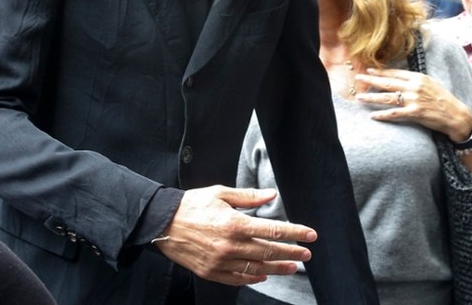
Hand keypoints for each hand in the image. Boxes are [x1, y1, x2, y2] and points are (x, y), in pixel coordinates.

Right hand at [154, 185, 315, 286]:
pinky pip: (238, 279)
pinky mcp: (211, 272)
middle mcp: (230, 245)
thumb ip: (248, 197)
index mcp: (234, 223)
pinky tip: (263, 275)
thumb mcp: (220, 193)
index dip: (294, 233)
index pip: (273, 230)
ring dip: (277, 268)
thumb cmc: (191, 205)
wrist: (162, 223)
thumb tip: (271, 195)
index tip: (310, 235)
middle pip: (269, 252)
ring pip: (257, 268)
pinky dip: (253, 278)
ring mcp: (221, 261)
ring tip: (292, 267)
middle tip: (306, 255)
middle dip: (291, 253)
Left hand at [355, 68, 471, 140]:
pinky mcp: (414, 113)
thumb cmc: (444, 99)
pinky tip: (372, 115)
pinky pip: (394, 113)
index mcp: (418, 77)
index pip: (394, 73)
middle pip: (387, 82)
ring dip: (371, 97)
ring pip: (387, 97)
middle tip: (357, 78)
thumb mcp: (430, 83)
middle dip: (370, 80)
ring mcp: (413, 100)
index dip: (380, 71)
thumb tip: (399, 79)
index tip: (368, 70)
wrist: (456, 115)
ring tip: (359, 97)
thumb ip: (415, 80)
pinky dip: (382, 115)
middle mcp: (414, 86)